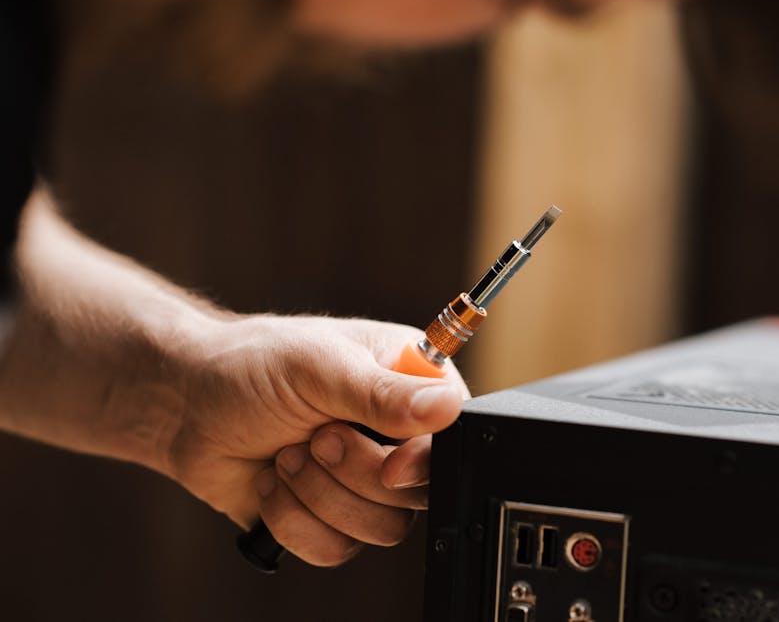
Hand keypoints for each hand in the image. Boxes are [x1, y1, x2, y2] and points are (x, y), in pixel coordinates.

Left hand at [168, 314, 467, 565]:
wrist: (188, 407)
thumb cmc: (251, 367)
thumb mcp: (318, 367)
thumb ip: (384, 393)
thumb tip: (446, 407)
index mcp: (409, 382)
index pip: (452, 434)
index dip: (425, 460)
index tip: (391, 464)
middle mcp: (395, 433)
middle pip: (420, 492)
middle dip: (356, 474)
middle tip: (316, 438)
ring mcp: (365, 479)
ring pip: (383, 529)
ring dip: (321, 495)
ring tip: (287, 456)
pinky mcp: (332, 516)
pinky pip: (339, 549)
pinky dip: (296, 520)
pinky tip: (274, 483)